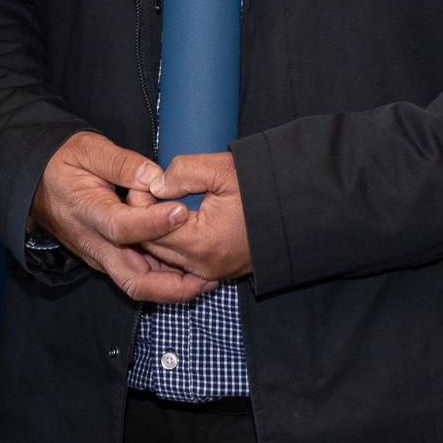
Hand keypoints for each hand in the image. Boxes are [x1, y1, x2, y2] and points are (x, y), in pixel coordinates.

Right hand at [30, 132, 212, 303]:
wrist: (35, 182)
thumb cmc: (62, 162)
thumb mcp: (87, 148)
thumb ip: (121, 162)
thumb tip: (155, 176)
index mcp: (87, 212)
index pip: (122, 227)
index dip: (153, 224)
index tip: (182, 213)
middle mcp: (93, 242)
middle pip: (132, 278)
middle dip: (170, 286)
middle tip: (205, 278)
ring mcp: (99, 254)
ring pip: (135, 283)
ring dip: (170, 288)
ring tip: (205, 280)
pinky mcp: (105, 258)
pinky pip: (134, 275)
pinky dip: (161, 279)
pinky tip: (186, 270)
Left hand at [142, 152, 252, 281]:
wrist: (301, 210)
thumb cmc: (265, 188)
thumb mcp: (222, 170)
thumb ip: (183, 172)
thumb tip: (156, 184)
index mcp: (201, 243)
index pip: (149, 227)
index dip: (140, 202)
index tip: (143, 181)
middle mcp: (203, 266)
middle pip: (153, 246)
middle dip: (145, 218)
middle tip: (148, 190)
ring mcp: (212, 273)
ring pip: (167, 257)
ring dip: (158, 232)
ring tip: (162, 203)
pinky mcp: (220, 272)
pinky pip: (184, 263)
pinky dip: (174, 244)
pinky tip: (177, 221)